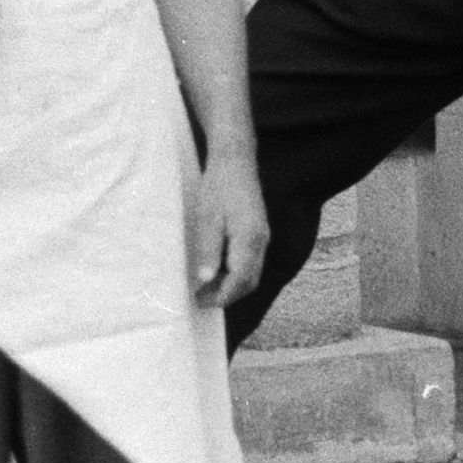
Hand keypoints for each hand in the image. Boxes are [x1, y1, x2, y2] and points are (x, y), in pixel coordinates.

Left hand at [188, 153, 268, 308]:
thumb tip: (206, 279)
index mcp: (249, 239)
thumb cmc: (218, 186)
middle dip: (226, 296)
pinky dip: (234, 273)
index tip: (200, 301)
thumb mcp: (207, 217)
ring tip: (205, 286)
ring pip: (251, 274)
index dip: (220, 296)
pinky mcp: (259, 234)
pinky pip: (251, 263)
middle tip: (200, 298)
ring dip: (230, 286)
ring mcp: (262, 238)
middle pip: (249, 282)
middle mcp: (261, 241)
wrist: (235, 161)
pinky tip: (216, 269)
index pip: (239, 281)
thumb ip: (208, 249)